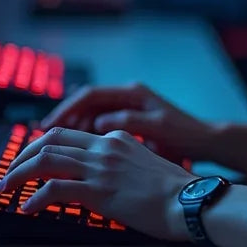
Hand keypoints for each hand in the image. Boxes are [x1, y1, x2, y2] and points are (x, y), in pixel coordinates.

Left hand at [0, 127, 191, 241]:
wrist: (188, 201)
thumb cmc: (172, 190)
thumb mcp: (142, 164)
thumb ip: (118, 162)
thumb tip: (97, 177)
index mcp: (116, 138)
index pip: (68, 133)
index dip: (41, 144)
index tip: (29, 158)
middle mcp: (105, 146)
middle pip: (50, 140)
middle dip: (22, 156)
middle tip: (10, 173)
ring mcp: (101, 167)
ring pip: (46, 159)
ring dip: (19, 173)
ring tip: (6, 187)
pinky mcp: (99, 190)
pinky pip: (55, 188)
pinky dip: (36, 197)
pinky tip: (28, 208)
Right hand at [41, 82, 218, 162]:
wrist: (205, 144)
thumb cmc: (186, 135)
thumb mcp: (158, 128)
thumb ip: (129, 122)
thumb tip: (99, 122)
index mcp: (133, 93)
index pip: (89, 95)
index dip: (65, 109)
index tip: (47, 125)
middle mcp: (129, 97)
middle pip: (85, 103)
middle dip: (62, 121)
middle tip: (42, 141)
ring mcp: (129, 110)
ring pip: (89, 116)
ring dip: (71, 130)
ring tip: (52, 150)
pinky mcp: (130, 125)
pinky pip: (99, 127)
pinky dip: (84, 138)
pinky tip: (75, 153)